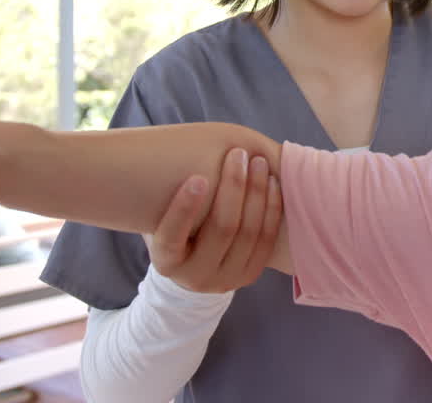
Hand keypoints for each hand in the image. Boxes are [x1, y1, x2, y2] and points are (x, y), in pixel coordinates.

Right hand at [145, 148, 282, 293]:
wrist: (193, 268)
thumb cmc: (174, 227)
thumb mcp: (159, 218)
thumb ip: (164, 195)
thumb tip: (168, 152)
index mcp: (166, 263)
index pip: (171, 238)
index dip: (184, 209)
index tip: (197, 178)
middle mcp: (195, 277)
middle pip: (222, 229)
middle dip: (234, 187)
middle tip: (238, 154)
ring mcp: (226, 280)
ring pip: (249, 233)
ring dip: (257, 193)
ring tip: (259, 163)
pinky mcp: (250, 275)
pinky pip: (267, 240)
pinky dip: (272, 209)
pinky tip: (273, 183)